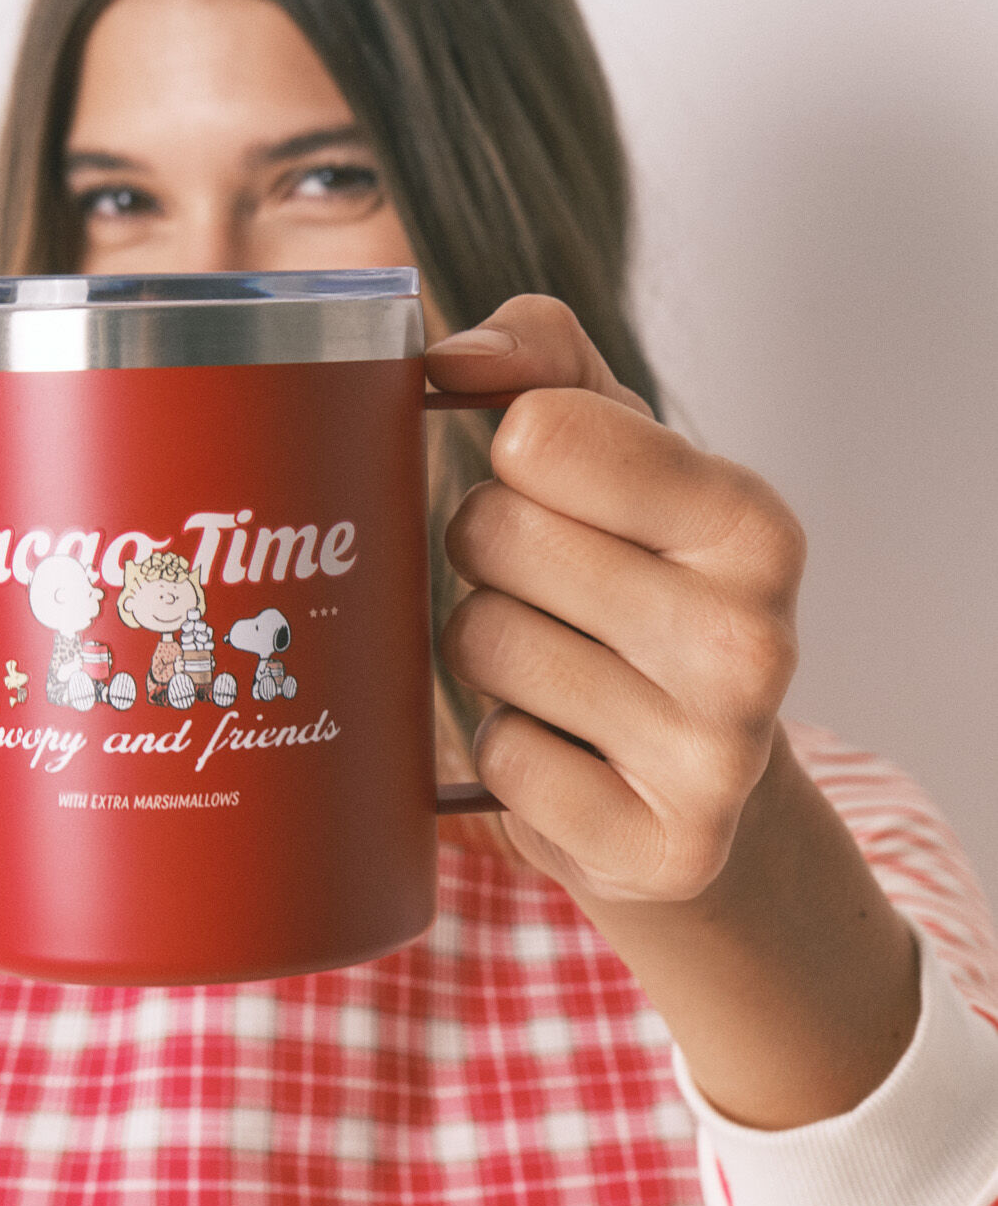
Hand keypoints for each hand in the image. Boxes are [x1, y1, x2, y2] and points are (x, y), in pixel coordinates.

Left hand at [429, 296, 805, 907]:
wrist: (704, 777)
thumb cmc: (637, 575)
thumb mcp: (614, 445)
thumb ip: (539, 356)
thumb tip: (451, 359)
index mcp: (750, 521)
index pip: (539, 431)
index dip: (514, 458)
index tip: (551, 487)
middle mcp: (754, 639)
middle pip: (491, 534)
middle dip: (487, 553)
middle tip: (545, 589)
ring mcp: (714, 756)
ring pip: (480, 643)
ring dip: (486, 651)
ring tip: (555, 667)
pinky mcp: (660, 849)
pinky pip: (496, 758)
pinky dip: (504, 748)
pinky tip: (564, 749)